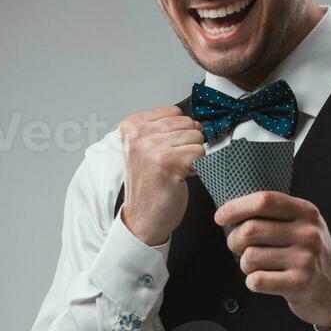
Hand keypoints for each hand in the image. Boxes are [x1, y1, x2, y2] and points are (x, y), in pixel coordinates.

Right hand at [117, 105, 204, 246]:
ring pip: (195, 137)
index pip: (175, 112)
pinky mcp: (167, 162)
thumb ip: (162, 129)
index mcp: (131, 126)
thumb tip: (195, 121)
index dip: (180, 132)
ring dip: (192, 156)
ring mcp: (151, 147)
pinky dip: (196, 167)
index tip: (168, 149)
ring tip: (175, 170)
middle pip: (187, 123)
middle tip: (173, 163)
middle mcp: (138, 134)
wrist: (143, 219)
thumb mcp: (145, 148)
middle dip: (188, 144)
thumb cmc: (149, 185)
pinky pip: (199, 153)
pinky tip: (181, 176)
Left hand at [215, 191, 330, 329]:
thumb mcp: (303, 224)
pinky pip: (256, 280)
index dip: (236, 207)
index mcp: (306, 212)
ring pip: (250, 257)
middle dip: (234, 240)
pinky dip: (252, 281)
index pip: (264, 201)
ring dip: (245, 264)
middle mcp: (308, 233)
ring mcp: (305, 259)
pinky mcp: (299, 283)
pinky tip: (265, 279)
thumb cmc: (308, 253)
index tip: (221, 216)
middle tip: (239, 247)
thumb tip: (230, 211)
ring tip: (259, 266)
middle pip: (250, 230)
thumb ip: (275, 214)